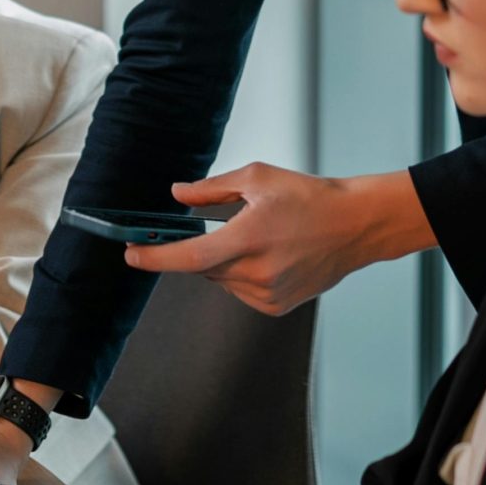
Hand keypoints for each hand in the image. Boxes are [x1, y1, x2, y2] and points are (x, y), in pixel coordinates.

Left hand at [126, 166, 401, 315]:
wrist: (355, 226)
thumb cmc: (311, 198)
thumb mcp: (258, 178)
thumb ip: (211, 189)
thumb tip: (178, 195)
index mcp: (249, 238)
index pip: (189, 257)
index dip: (154, 258)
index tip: (130, 253)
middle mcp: (256, 272)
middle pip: (203, 267)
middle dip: (200, 248)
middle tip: (218, 226)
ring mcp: (267, 294)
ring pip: (221, 279)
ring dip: (223, 260)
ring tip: (259, 237)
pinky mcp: (276, 306)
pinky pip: (240, 290)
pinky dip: (242, 273)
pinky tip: (269, 255)